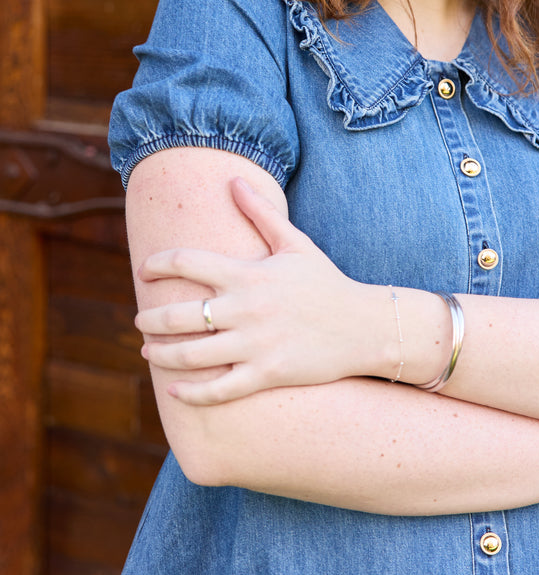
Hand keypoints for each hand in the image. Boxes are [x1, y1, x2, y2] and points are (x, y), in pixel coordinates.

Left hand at [135, 178, 391, 402]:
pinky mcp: (267, 374)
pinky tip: (175, 390)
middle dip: (150, 318)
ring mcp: (256, 344)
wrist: (363, 326)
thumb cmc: (326, 282)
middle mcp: (246, 309)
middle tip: (139, 319)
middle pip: (179, 314)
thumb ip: (260, 212)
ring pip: (192, 355)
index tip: (144, 268)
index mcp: (249, 274)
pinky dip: (192, 394)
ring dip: (161, 354)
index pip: (188, 261)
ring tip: (148, 350)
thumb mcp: (295, 243)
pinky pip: (220, 390)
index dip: (158, 263)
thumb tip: (233, 180)